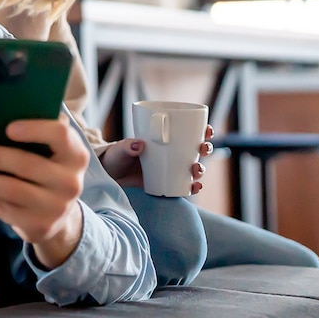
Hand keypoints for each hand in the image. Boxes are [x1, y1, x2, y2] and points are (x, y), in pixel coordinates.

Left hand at [0, 118, 88, 268]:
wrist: (58, 215)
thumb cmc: (46, 170)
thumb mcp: (51, 152)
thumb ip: (36, 131)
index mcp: (75, 154)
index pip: (61, 135)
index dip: (35, 129)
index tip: (7, 127)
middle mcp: (70, 182)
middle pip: (28, 164)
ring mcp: (56, 207)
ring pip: (12, 190)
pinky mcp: (39, 225)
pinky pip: (4, 210)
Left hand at [99, 124, 214, 193]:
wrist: (110, 176)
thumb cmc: (116, 156)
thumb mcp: (120, 149)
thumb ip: (127, 146)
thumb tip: (139, 144)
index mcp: (165, 139)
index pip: (189, 132)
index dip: (203, 130)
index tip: (207, 129)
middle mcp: (172, 154)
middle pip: (197, 150)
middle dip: (205, 148)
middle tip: (202, 149)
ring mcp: (171, 169)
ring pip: (194, 168)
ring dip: (201, 169)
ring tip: (195, 169)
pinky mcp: (168, 184)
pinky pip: (185, 186)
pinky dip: (193, 187)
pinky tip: (195, 186)